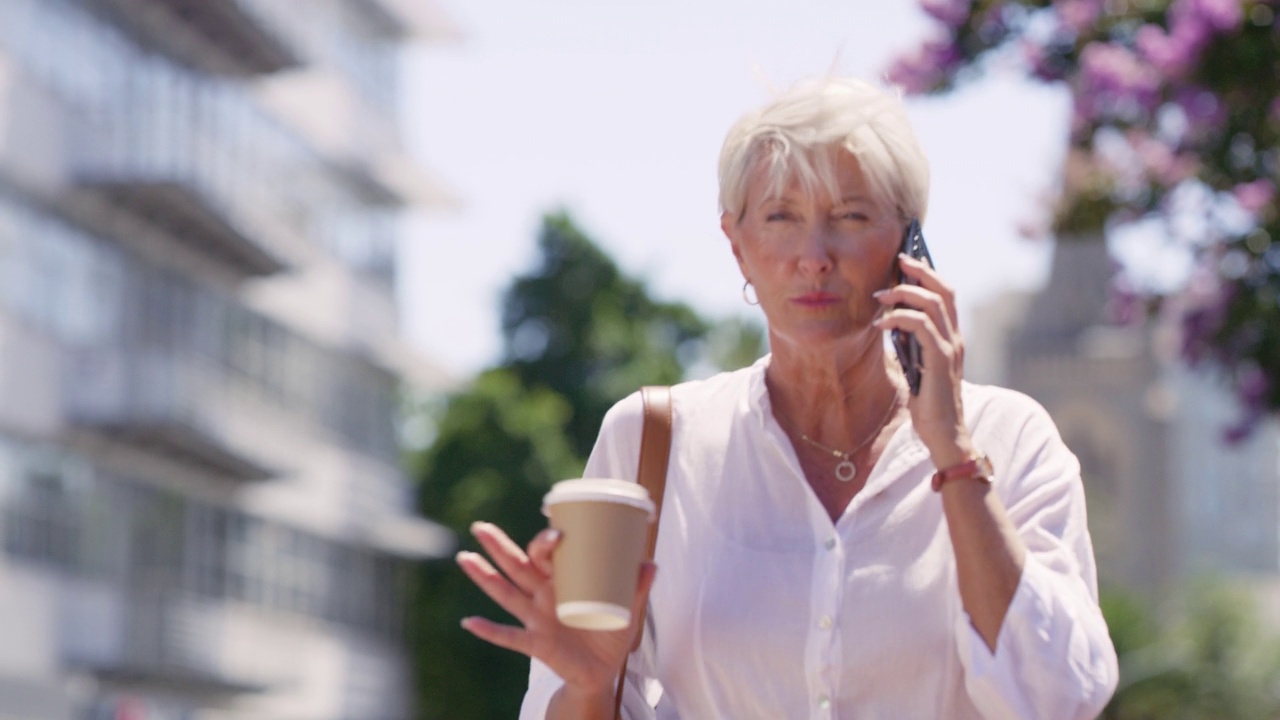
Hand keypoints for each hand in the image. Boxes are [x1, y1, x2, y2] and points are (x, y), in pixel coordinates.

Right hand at [456, 521, 657, 699]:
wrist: (602, 673)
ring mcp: (536, 618)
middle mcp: (543, 595)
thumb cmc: (610, 634)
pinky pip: (508, 636)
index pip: (547, 554)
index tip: (556, 533)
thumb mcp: (628, 610)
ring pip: (505, 593)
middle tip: (480, 527)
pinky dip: (488, 630)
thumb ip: (637, 588)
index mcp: (563, 580)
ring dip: (484, 577)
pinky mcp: (535, 643)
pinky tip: (469, 622)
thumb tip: (650, 563)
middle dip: (498, 546)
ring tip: (464, 557)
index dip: (546, 541)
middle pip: (516, 565)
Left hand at [873, 253, 975, 468]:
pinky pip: (922, 327)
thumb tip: (891, 322)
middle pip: (944, 290)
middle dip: (921, 271)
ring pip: (933, 303)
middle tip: (899, 260)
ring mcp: (951, 348)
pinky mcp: (941, 360)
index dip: (929, 274)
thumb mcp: (918, 367)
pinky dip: (900, 319)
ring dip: (904, 293)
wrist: (944, 435)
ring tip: (880, 294)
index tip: (907, 262)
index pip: (946, 295)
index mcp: (951, 338)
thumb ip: (912, 345)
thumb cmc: (929, 405)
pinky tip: (881, 323)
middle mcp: (956, 338)